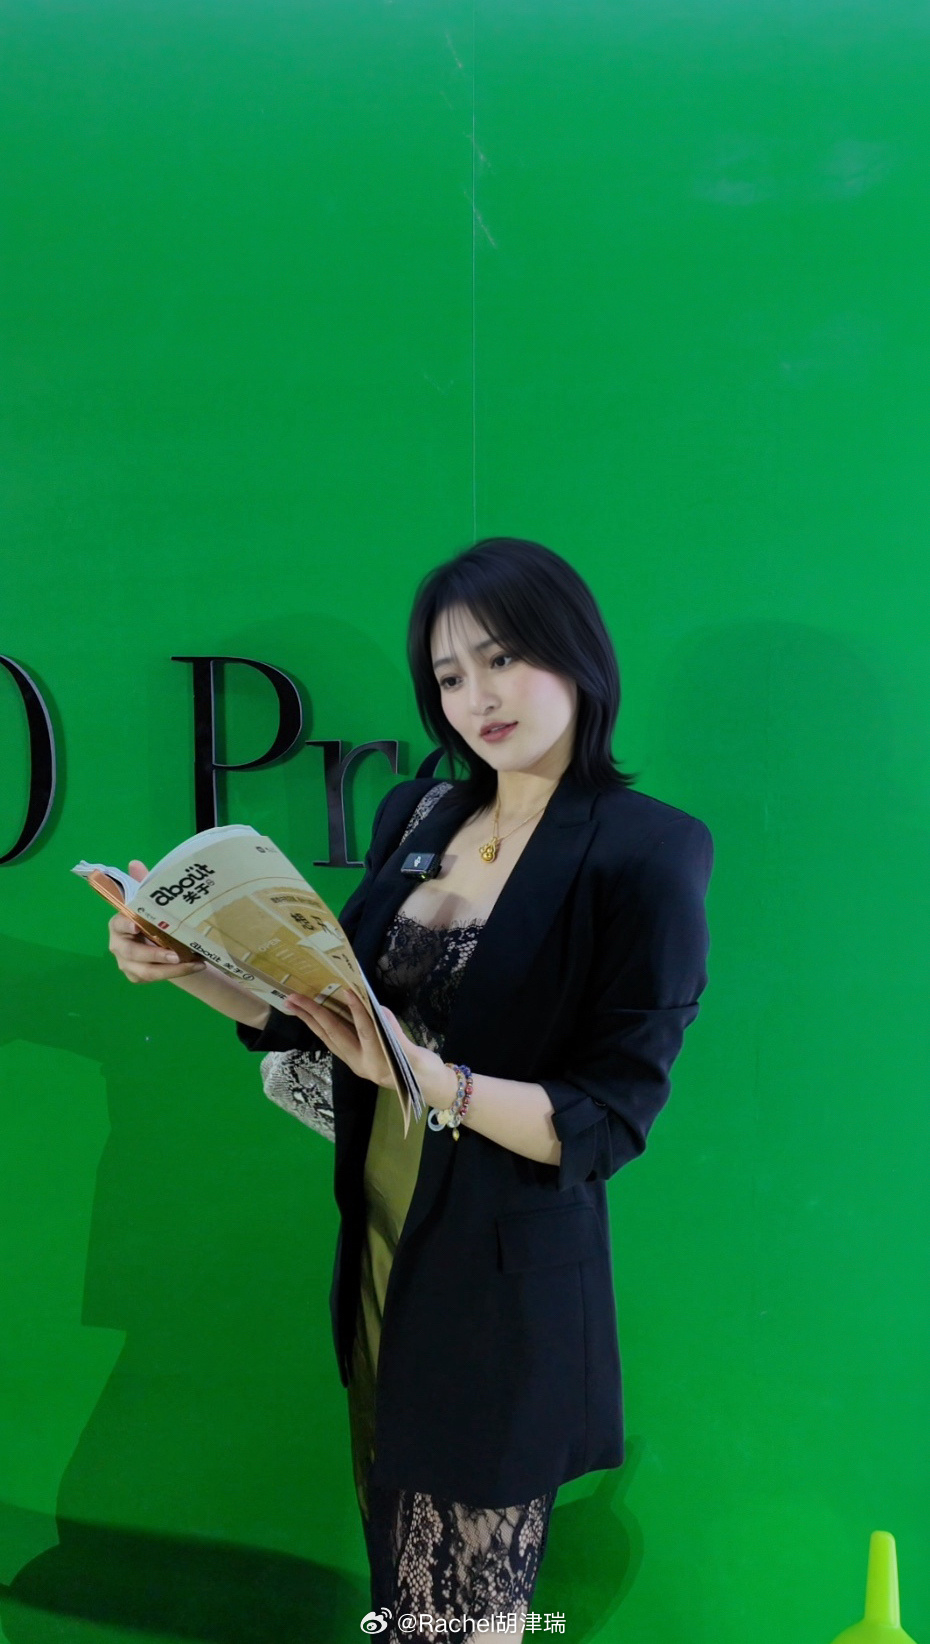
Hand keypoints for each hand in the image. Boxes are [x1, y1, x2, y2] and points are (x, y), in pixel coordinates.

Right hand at [107, 860, 205, 983]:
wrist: (156, 942)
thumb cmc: (150, 918)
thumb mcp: (149, 902)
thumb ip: (143, 885)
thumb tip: (135, 863)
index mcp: (118, 924)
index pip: (118, 924)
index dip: (125, 925)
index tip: (135, 925)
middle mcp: (119, 946)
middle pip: (133, 953)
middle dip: (155, 955)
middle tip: (176, 955)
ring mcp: (127, 964)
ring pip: (147, 971)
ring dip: (172, 969)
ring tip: (194, 963)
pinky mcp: (138, 977)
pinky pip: (157, 978)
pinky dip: (178, 973)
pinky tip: (196, 965)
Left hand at [283, 990, 455, 1106]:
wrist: (425, 1089)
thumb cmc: (425, 1072)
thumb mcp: (419, 1056)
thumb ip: (398, 1035)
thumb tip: (381, 1011)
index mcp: (379, 1062)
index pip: (365, 1031)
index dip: (357, 1010)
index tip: (347, 990)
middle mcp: (361, 1063)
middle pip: (334, 1034)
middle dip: (314, 1014)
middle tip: (293, 998)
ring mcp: (355, 1061)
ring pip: (329, 1037)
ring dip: (310, 1020)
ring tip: (292, 1004)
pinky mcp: (355, 1058)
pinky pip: (333, 1039)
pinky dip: (321, 1025)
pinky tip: (311, 1016)